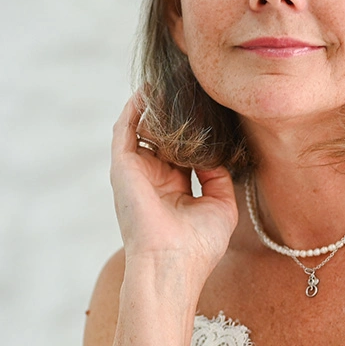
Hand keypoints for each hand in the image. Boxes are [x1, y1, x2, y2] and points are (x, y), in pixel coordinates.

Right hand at [110, 96, 238, 269]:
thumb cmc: (198, 244)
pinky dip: (134, 110)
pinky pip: (125, 130)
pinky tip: (148, 92)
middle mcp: (153, 180)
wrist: (173, 262)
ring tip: (169, 82)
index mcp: (175, 190)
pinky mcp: (123, 167)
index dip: (195, 133)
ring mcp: (137, 173)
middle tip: (189, 88)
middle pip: (163, 138)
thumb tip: (214, 151)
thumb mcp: (221, 205)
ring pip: (143, 130)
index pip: (183, 153)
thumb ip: (218, 176)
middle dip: (175, 116)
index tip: (208, 110)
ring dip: (153, 108)